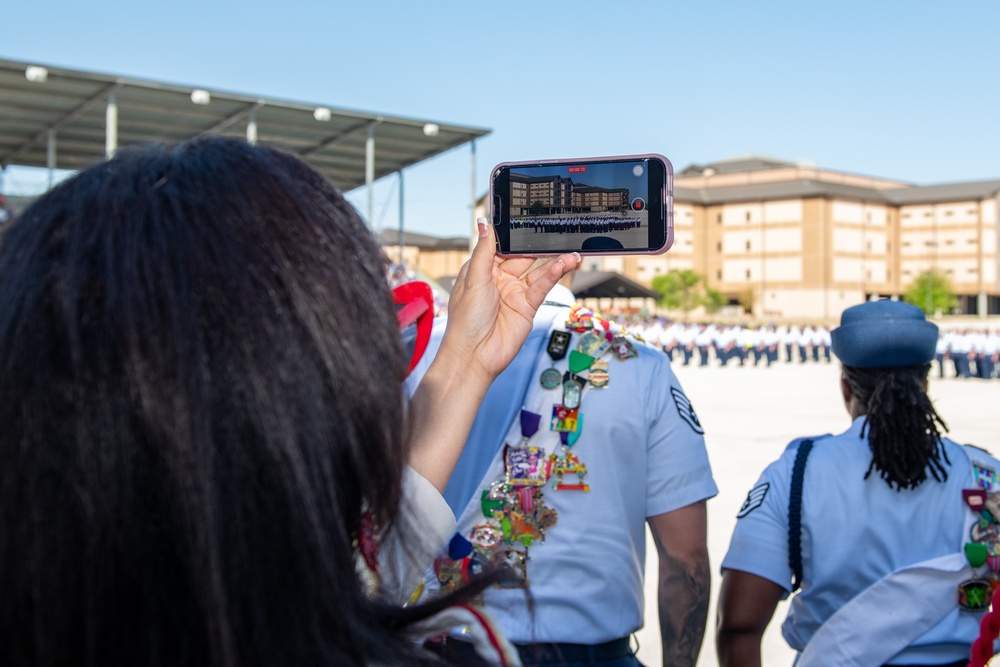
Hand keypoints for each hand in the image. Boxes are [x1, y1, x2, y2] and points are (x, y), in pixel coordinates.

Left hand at [441, 217, 580, 382]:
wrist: (474, 356)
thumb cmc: (465, 321)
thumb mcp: (473, 280)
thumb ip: (484, 251)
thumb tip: (484, 223)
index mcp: (482, 270)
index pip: (502, 246)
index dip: (515, 234)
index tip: (530, 218)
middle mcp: (499, 280)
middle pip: (524, 257)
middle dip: (540, 246)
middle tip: (557, 232)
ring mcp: (514, 293)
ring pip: (537, 272)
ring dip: (554, 262)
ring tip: (572, 253)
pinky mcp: (527, 307)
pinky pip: (541, 287)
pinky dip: (553, 276)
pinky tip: (563, 266)